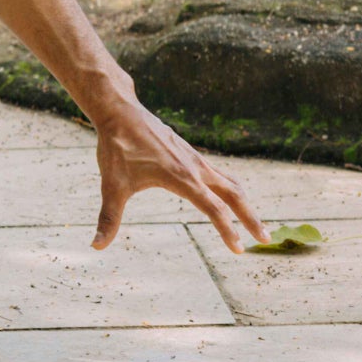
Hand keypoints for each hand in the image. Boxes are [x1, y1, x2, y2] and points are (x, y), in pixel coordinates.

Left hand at [90, 99, 270, 254]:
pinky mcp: (189, 152)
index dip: (228, 231)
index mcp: (182, 178)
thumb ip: (108, 219)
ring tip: (254, 222)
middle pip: (234, 194)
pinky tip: (227, 198)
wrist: (119, 111)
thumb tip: (96, 246)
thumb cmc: (116, 148)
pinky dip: (230, 188)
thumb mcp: (111, 186)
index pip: (214, 209)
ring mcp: (194, 158)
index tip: (239, 250)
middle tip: (265, 239)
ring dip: (244, 202)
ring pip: (229, 182)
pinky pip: (217, 173)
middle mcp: (195, 168)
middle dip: (251, 217)